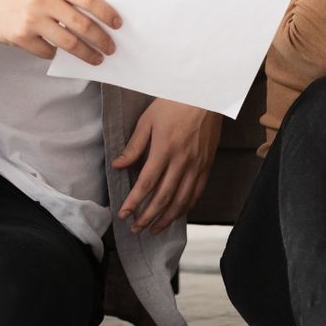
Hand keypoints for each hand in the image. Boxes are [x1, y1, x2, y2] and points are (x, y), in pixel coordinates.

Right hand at [0, 0, 119, 63]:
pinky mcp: (20, 36)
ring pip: (68, 42)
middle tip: (110, 48)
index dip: (106, 13)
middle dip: (101, 40)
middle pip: (82, 25)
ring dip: (86, 54)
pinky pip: (48, 51)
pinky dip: (55, 53)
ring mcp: (30, 19)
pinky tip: (57, 50)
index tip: (117, 24)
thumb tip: (96, 16)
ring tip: (95, 58)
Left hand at [112, 98, 222, 233]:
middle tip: (135, 229)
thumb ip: (134, 146)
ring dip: (166, 218)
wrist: (206, 97)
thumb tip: (118, 165)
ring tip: (154, 229)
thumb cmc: (174, 104)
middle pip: (163, 197)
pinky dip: (185, 208)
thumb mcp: (148, 120)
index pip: (146, 183)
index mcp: (164, 150)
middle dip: (148, 217)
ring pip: (182, 200)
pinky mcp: (207, 166)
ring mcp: (197, 166)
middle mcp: (182, 162)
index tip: (123, 214)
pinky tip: (176, 215)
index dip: (134, 202)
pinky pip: (197, 193)